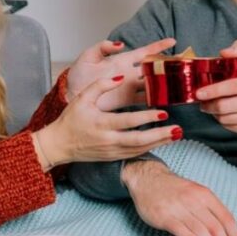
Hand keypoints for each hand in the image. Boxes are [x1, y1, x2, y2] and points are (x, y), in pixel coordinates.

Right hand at [37, 75, 181, 166]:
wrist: (60, 145)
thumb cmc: (70, 119)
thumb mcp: (82, 98)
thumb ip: (100, 85)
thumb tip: (119, 77)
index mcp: (100, 124)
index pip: (127, 121)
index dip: (146, 118)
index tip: (162, 113)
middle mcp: (107, 140)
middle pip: (138, 140)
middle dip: (159, 135)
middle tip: (177, 129)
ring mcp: (111, 151)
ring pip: (139, 149)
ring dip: (159, 143)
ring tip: (176, 135)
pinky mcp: (113, 157)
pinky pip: (135, 153)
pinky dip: (150, 148)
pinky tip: (162, 141)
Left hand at [66, 37, 175, 111]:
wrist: (71, 96)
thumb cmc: (77, 75)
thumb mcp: (88, 56)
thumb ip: (103, 47)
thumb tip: (120, 44)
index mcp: (121, 60)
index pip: (144, 51)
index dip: (158, 47)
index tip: (173, 41)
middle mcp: (129, 73)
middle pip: (153, 68)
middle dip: (168, 65)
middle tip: (184, 65)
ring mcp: (129, 87)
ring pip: (152, 83)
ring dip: (165, 83)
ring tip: (180, 83)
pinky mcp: (126, 101)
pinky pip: (145, 99)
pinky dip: (156, 99)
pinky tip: (166, 100)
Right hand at [122, 159, 236, 235]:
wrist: (148, 178)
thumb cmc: (174, 190)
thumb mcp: (196, 192)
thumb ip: (210, 210)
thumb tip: (227, 234)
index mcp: (205, 195)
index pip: (227, 218)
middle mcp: (194, 201)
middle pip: (216, 227)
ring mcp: (179, 209)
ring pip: (202, 231)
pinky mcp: (165, 217)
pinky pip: (183, 232)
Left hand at [195, 39, 236, 139]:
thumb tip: (224, 52)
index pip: (230, 87)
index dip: (212, 90)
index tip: (199, 93)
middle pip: (223, 106)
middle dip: (208, 105)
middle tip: (202, 102)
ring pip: (224, 118)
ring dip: (214, 113)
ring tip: (213, 107)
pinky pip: (229, 127)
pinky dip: (223, 121)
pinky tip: (224, 115)